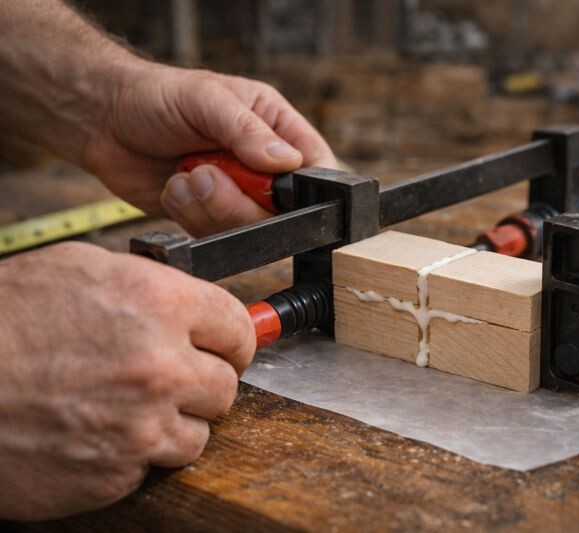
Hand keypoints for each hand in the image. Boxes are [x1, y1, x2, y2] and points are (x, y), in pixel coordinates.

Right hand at [0, 242, 254, 519]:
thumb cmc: (1, 323)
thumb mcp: (79, 271)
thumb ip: (150, 286)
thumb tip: (194, 305)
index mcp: (159, 305)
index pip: (239, 328)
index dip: (232, 338)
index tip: (225, 346)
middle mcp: (161, 367)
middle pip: (226, 385)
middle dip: (200, 381)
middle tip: (166, 377)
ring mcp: (141, 426)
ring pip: (197, 433)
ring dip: (170, 423)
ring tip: (122, 406)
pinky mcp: (117, 473)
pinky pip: (152, 466)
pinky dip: (133, 454)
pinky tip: (97, 432)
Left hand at [81, 61, 336, 235]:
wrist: (103, 119)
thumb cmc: (157, 96)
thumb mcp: (207, 100)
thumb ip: (248, 131)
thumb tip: (287, 161)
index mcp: (276, 129)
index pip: (315, 168)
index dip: (304, 189)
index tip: (273, 188)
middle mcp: (262, 166)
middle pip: (282, 212)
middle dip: (240, 201)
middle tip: (207, 173)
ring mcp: (236, 194)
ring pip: (246, 229)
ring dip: (209, 207)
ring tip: (186, 174)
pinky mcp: (208, 216)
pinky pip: (213, 235)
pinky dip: (189, 214)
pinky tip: (176, 187)